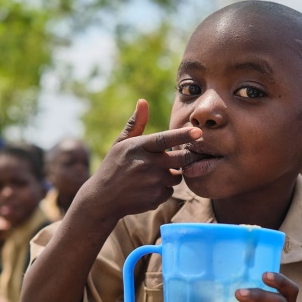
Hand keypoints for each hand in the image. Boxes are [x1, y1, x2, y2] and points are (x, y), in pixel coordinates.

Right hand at [77, 99, 201, 225]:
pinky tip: (147, 189)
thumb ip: (136, 124)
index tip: (198, 132)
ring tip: (152, 175)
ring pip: (177, 176)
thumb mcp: (120, 144)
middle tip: (181, 157)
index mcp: (139, 147)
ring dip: (171, 175)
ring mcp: (153, 182)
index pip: (166, 139)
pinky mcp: (156, 198)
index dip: (184, 135)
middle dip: (186, 157)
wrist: (103, 199)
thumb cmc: (113, 166)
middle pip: (181, 159)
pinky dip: (162, 190)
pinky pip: (169, 191)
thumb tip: (143, 101)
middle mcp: (148, 164)